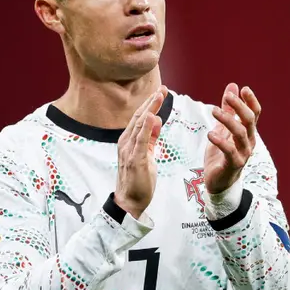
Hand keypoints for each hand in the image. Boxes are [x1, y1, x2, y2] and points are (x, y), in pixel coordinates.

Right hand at [114, 86, 167, 218]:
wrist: (129, 201)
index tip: (161, 92)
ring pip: (140, 125)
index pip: (141, 118)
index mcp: (130, 140)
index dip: (150, 104)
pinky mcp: (135, 160)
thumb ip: (151, 138)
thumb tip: (157, 120)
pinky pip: (141, 141)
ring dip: (150, 109)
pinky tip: (153, 117)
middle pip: (140, 117)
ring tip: (159, 96)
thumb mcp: (147, 154)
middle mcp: (127, 142)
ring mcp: (129, 150)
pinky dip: (147, 128)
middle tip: (162, 88)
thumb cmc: (138, 179)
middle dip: (151, 102)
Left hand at [205, 83, 259, 194]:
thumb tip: (232, 86)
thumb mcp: (222, 130)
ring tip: (213, 111)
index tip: (243, 89)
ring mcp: (243, 154)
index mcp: (248, 133)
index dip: (251, 101)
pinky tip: (210, 134)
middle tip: (227, 96)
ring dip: (227, 120)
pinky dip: (220, 141)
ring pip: (240, 133)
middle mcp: (249, 142)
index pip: (254, 114)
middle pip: (249, 121)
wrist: (219, 183)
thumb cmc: (221, 156)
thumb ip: (228, 110)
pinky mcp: (234, 165)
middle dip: (239, 106)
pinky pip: (230, 151)